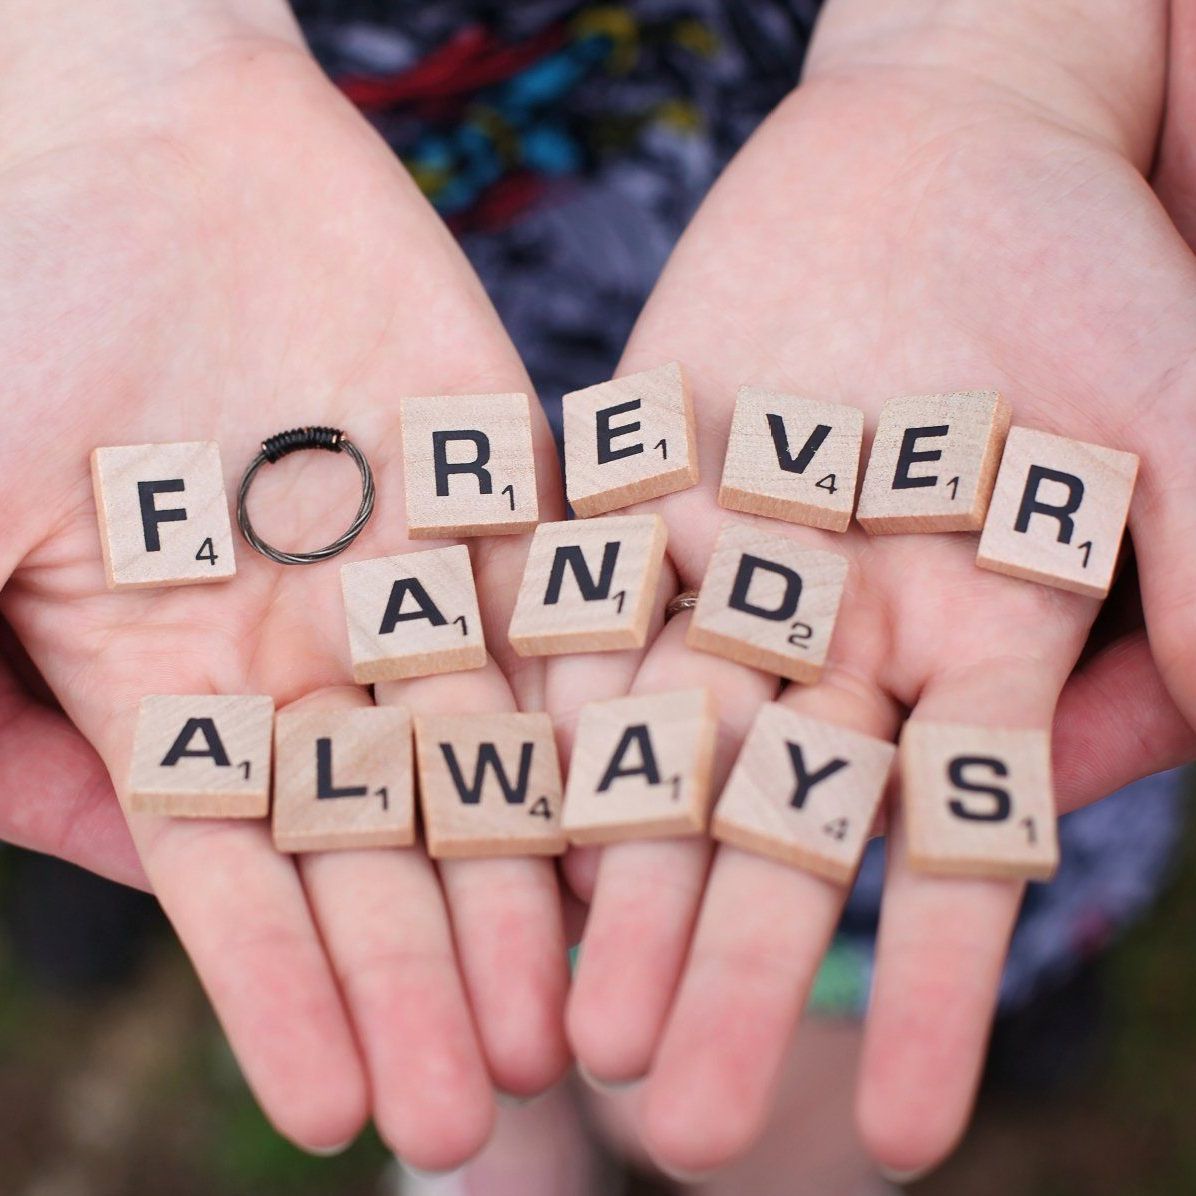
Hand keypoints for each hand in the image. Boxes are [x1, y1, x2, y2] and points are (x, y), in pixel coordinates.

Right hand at [0, 1, 567, 1165]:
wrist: (106, 126)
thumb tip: (111, 850)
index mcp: (170, 672)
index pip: (242, 874)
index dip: (289, 994)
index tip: (353, 1115)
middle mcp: (304, 641)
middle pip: (389, 837)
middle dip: (435, 969)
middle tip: (501, 1101)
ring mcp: (410, 563)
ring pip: (493, 747)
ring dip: (535, 877)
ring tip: (587, 1006)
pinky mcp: (496, 476)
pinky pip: (562, 608)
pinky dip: (603, 707)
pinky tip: (651, 817)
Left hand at [551, 0, 1195, 1176]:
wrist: (945, 153)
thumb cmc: (1088, 270)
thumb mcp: (1177, 419)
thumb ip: (1194, 582)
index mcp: (972, 650)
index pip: (958, 852)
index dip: (944, 992)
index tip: (917, 1140)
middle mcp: (841, 642)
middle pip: (781, 834)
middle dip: (737, 973)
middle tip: (674, 1124)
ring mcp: (733, 577)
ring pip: (665, 753)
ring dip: (619, 883)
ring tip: (571, 1024)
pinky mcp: (638, 497)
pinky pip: (586, 616)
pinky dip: (547, 712)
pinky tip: (498, 826)